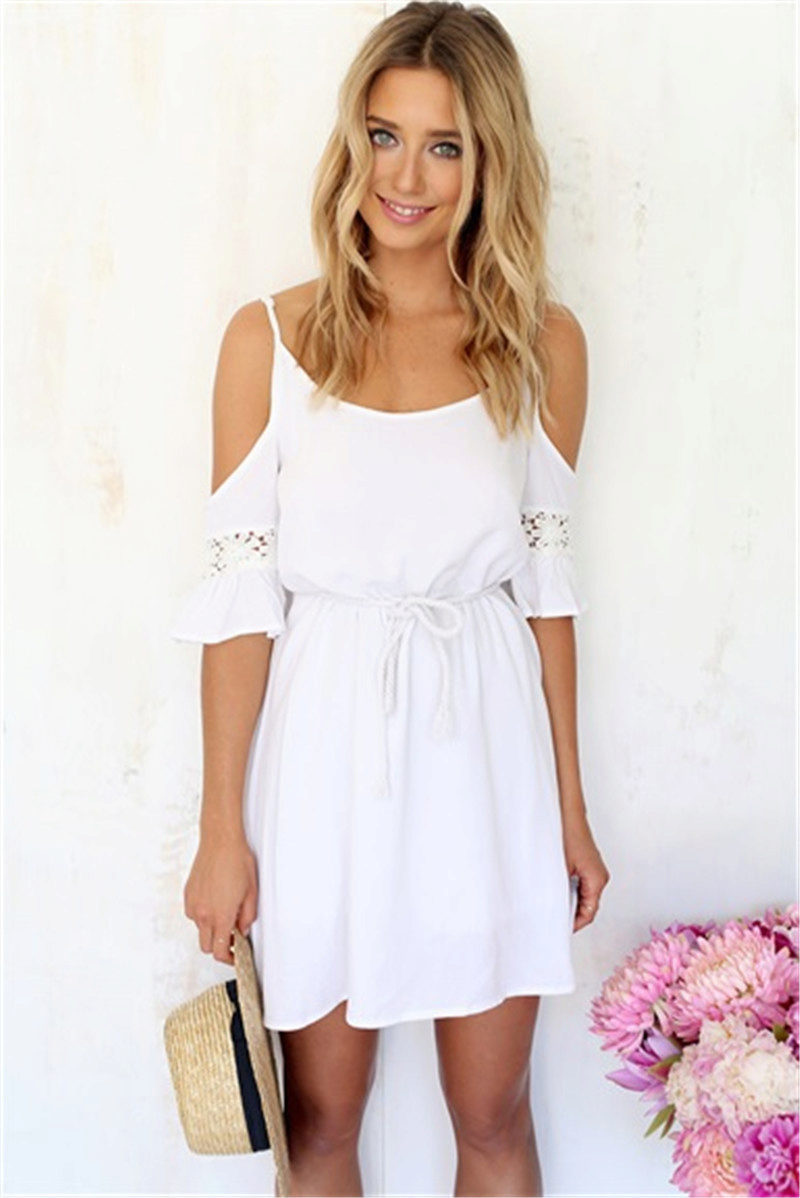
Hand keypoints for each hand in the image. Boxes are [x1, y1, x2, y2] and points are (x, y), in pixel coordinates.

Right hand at [183, 830, 258, 963]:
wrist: (220, 840)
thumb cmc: (236, 860)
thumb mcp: (251, 891)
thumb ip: (247, 916)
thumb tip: (243, 929)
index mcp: (220, 915)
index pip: (220, 951)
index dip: (229, 959)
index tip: (236, 956)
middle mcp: (203, 913)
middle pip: (206, 946)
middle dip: (219, 947)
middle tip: (232, 936)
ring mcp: (193, 904)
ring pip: (199, 929)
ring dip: (211, 928)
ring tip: (225, 911)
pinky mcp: (188, 894)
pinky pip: (194, 913)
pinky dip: (203, 914)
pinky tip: (215, 900)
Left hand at [562, 809, 609, 931]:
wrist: (567, 811)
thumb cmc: (565, 834)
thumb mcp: (560, 869)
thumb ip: (559, 891)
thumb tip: (554, 909)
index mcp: (597, 880)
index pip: (589, 913)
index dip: (574, 924)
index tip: (560, 928)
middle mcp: (600, 876)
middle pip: (588, 906)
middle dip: (571, 914)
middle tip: (553, 918)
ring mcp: (595, 870)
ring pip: (584, 895)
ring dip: (570, 901)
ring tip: (552, 904)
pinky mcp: (588, 863)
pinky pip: (582, 884)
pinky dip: (570, 890)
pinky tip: (556, 888)